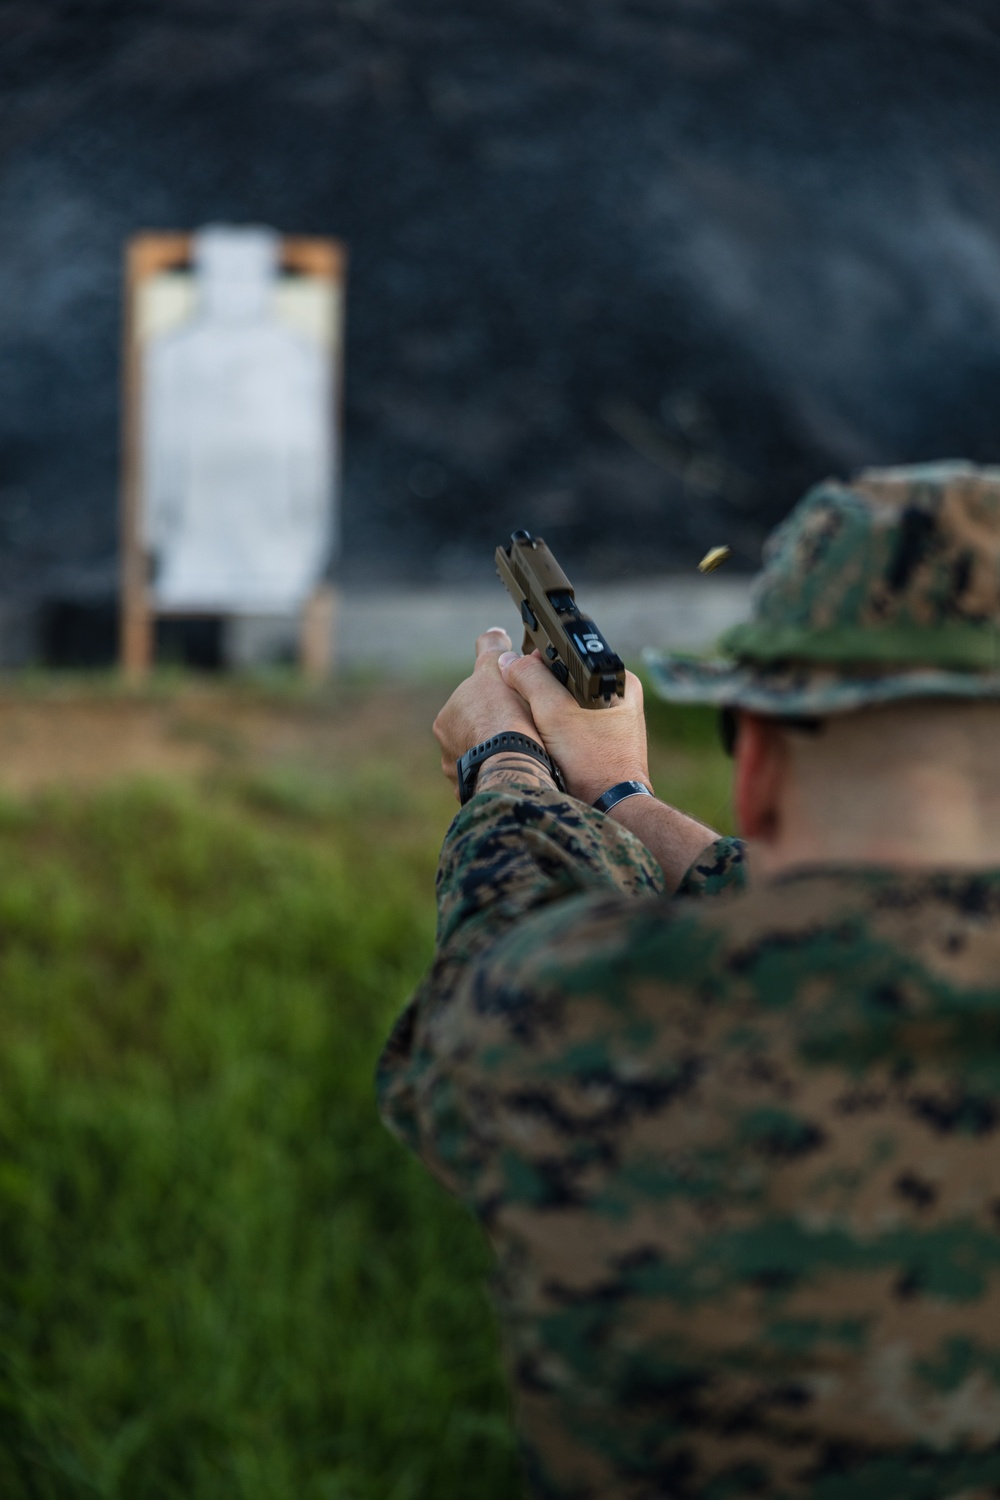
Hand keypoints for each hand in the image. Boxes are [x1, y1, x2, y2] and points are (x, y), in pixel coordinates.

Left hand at [433, 628, 538, 796]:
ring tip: (524, 754)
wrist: (512, 761)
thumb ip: (491, 650)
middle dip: (494, 732)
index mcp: (446, 720)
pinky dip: (502, 776)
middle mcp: (445, 751)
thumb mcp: (497, 669)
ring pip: (483, 761)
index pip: (471, 706)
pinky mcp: (475, 798)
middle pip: (475, 735)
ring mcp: (459, 777)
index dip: (495, 702)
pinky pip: (491, 782)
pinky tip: (518, 774)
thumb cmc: (503, 713)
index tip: (512, 706)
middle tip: (523, 730)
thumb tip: (493, 633)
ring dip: (498, 757)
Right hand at [497, 650, 651, 805]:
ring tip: (538, 730)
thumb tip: (507, 659)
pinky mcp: (603, 742)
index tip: (517, 678)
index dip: (538, 663)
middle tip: (527, 709)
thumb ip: (529, 679)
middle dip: (540, 692)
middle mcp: (620, 698)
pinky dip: (555, 732)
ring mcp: (613, 722)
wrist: (609, 808)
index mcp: (619, 681)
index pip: (568, 656)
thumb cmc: (591, 763)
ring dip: (546, 714)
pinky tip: (548, 744)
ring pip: (565, 705)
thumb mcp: (554, 713)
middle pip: (564, 681)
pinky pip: (570, 726)